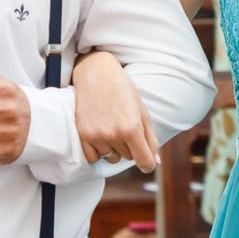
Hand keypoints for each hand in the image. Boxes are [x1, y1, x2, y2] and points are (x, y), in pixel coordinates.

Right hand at [72, 50, 158, 172]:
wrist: (96, 73)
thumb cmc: (123, 90)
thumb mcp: (142, 111)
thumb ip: (150, 138)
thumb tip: (155, 162)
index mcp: (132, 127)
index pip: (144, 162)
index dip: (148, 164)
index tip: (147, 161)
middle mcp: (113, 134)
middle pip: (128, 158)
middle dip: (130, 147)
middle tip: (124, 126)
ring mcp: (96, 135)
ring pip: (111, 158)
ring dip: (114, 148)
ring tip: (111, 127)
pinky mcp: (83, 134)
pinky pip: (93, 158)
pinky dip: (98, 151)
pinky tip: (100, 135)